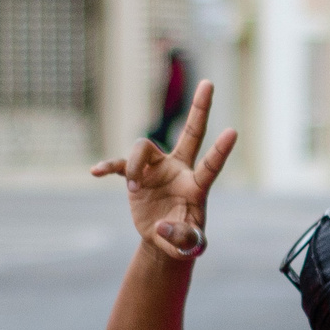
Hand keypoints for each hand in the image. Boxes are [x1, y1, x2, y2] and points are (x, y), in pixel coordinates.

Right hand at [91, 81, 236, 261]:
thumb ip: (182, 240)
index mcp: (196, 186)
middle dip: (200, 108)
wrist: (162, 237)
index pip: (210, 166)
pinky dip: (109, 166)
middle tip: (209, 83)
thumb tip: (163, 227)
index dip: (221, 151)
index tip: (234, 132)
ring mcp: (157, 169)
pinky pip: (120, 164)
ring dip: (133, 166)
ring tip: (131, 188)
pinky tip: (96, 172)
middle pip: (192, 133)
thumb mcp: (188, 246)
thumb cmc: (182, 239)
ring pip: (143, 149)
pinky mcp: (136, 175)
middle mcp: (179, 170)